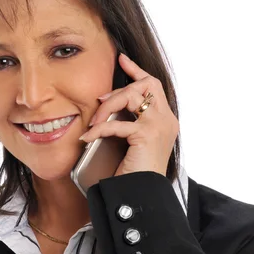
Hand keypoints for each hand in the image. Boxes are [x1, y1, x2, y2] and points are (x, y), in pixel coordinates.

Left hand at [79, 53, 178, 178]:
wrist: (141, 194)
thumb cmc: (134, 171)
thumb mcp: (131, 142)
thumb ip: (126, 122)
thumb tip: (104, 105)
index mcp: (165, 120)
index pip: (153, 85)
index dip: (137, 70)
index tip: (121, 59)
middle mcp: (166, 120)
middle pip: (146, 84)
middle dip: (120, 89)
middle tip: (100, 100)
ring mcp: (159, 126)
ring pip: (132, 96)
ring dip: (107, 106)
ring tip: (93, 122)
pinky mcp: (146, 135)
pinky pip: (116, 124)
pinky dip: (98, 129)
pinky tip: (87, 137)